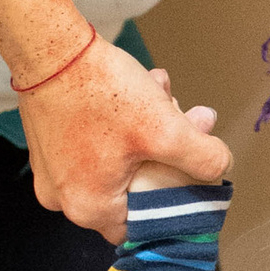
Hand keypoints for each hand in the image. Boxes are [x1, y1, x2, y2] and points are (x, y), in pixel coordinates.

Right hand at [20, 39, 230, 239]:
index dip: (176, 198)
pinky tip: (143, 88)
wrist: (49, 45)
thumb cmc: (99, 91)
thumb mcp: (163, 128)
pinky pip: (96, 143)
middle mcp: (64, 197)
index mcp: (90, 207)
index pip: (145, 224)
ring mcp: (52, 171)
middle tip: (187, 118)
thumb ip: (201, 157)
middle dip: (167, 151)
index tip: (193, 169)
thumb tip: (220, 169)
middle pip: (135, 187)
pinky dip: (123, 122)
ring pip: (120, 160)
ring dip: (149, 130)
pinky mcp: (49, 143)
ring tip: (164, 93)